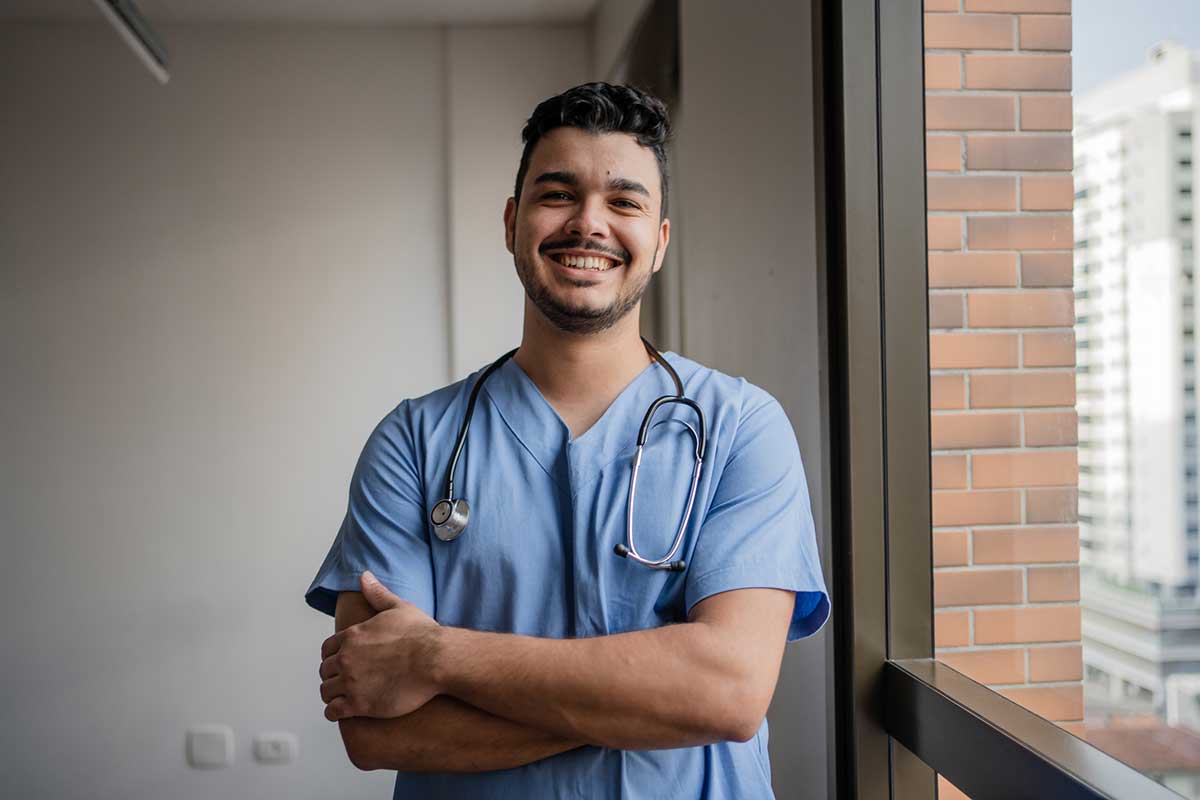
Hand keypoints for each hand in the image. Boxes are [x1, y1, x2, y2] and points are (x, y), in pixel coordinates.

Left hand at [319, 571, 440, 720]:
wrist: (436, 659)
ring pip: (326, 691)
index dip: (334, 656)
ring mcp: (351, 682)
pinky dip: (335, 712)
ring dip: (333, 694)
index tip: (342, 662)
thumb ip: (377, 593)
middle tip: (345, 681)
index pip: (327, 649)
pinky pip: (333, 711)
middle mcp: (346, 658)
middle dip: (333, 675)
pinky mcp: (359, 704)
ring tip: (343, 698)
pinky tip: (344, 711)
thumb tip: (364, 576)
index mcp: (352, 636)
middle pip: (325, 670)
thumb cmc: (422, 634)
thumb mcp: (399, 607)